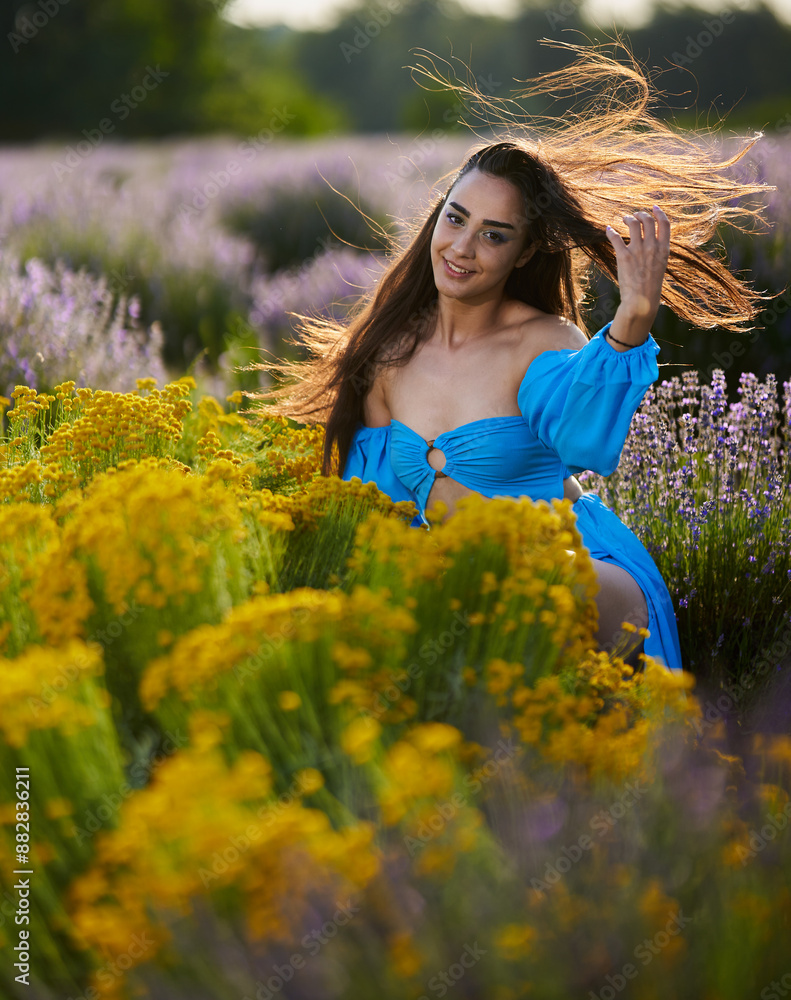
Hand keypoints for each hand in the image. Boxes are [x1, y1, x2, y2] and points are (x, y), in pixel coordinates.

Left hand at [605, 205, 669, 347]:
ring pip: (633, 224)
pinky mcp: (624, 256)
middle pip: (647, 220)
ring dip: (628, 218)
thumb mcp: (660, 266)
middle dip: (641, 214)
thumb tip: (653, 242)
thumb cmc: (650, 286)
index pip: (665, 224)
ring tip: (624, 219)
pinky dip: (610, 231)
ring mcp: (638, 250)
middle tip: (635, 216)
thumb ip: (658, 252)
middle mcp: (652, 247)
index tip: (654, 208)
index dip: (659, 213)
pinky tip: (608, 229)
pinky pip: (615, 237)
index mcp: (664, 249)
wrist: (642, 301)